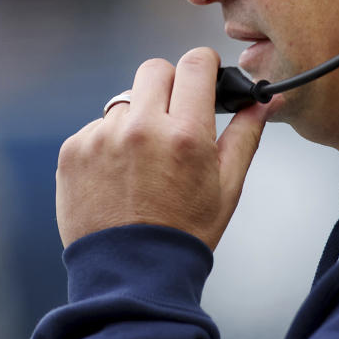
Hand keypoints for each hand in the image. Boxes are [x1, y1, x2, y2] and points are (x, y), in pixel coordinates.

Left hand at [56, 47, 280, 249]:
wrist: (133, 274)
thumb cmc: (186, 231)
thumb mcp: (228, 184)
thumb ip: (246, 134)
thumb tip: (265, 100)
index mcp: (186, 133)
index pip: (195, 64)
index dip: (204, 65)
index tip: (205, 76)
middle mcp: (141, 128)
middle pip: (156, 70)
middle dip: (170, 85)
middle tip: (175, 116)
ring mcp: (102, 138)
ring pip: (125, 100)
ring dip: (138, 116)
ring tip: (145, 158)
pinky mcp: (73, 151)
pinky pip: (96, 126)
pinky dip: (109, 141)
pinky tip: (120, 173)